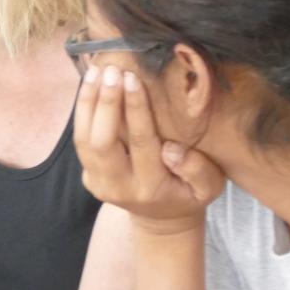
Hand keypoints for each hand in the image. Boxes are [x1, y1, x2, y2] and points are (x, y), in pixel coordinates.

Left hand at [74, 64, 225, 234]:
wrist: (162, 219)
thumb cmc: (189, 194)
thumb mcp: (209, 188)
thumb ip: (197, 170)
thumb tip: (171, 150)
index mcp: (151, 187)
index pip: (141, 142)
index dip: (135, 109)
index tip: (132, 78)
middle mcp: (119, 187)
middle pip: (102, 142)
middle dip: (105, 103)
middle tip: (112, 71)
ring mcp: (99, 183)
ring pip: (83, 140)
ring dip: (87, 103)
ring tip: (95, 71)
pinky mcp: (89, 176)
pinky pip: (80, 141)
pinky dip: (83, 111)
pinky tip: (89, 85)